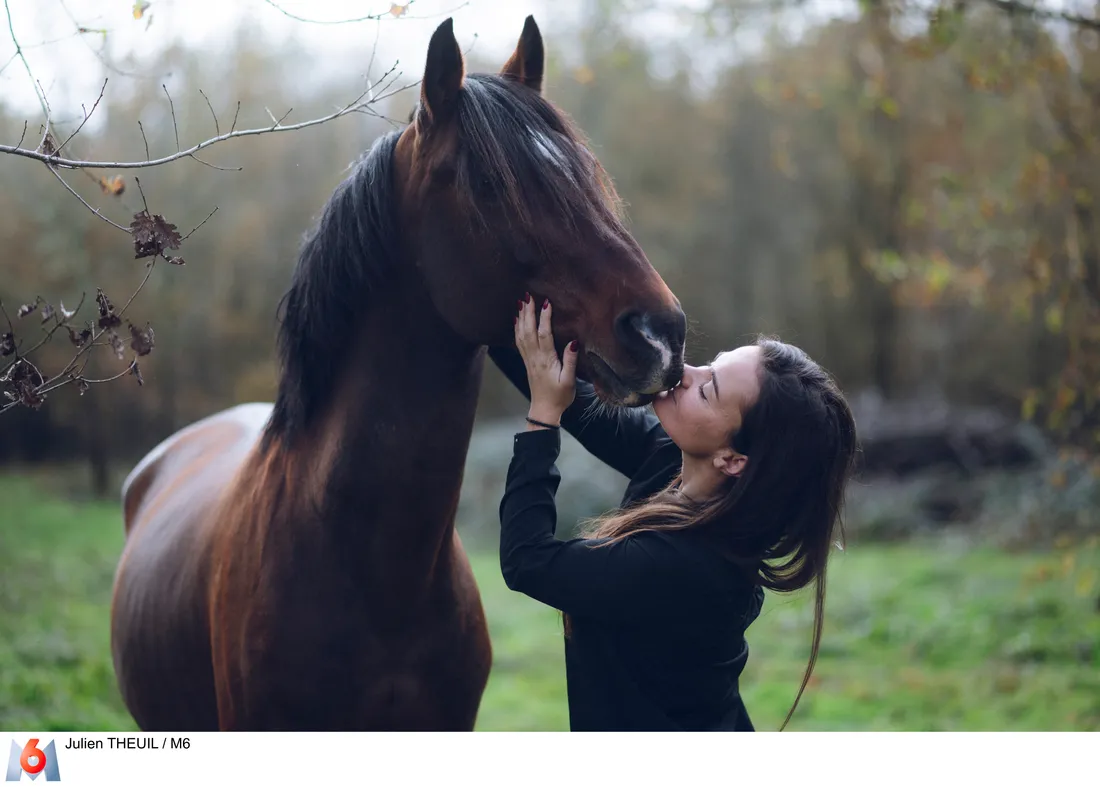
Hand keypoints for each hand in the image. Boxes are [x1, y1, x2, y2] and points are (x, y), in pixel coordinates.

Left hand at [515, 295, 577, 425]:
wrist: (544, 410)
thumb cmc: (560, 396)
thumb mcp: (569, 381)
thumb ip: (570, 361)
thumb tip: (573, 342)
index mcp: (546, 360)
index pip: (544, 334)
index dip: (544, 318)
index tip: (546, 303)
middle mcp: (534, 358)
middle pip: (529, 331)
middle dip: (528, 312)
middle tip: (528, 296)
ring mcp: (528, 360)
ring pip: (522, 335)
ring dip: (521, 318)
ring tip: (521, 303)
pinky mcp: (527, 362)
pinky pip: (519, 342)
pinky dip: (517, 329)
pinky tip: (517, 320)